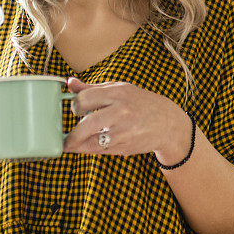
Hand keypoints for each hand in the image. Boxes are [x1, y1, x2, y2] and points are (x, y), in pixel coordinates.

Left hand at [62, 77, 189, 160]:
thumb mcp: (120, 89)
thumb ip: (93, 88)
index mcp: (118, 93)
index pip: (85, 98)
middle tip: (65, 139)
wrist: (168, 123)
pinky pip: (102, 150)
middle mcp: (121, 111)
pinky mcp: (126, 145)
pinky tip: (84, 148)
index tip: (76, 110)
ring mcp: (125, 131)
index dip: (76, 106)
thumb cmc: (140, 103)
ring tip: (69, 146)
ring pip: (93, 142)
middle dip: (72, 135)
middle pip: (88, 124)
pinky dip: (90, 150)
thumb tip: (70, 83)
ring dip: (78, 146)